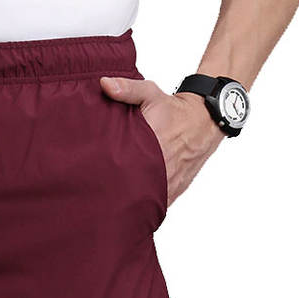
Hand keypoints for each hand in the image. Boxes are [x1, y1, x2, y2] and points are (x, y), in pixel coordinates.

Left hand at [100, 77, 224, 206]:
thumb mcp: (151, 94)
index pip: (125, 170)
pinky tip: (129, 213)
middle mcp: (162, 169)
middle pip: (132, 192)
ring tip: (109, 210)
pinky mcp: (175, 191)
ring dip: (130, 205)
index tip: (93, 183)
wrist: (205, 120)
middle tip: (96, 199)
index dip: (108, 179)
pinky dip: (145, 209)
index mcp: (152, 147)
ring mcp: (169, 183)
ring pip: (145, 204)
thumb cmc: (174, 109)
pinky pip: (157, 207)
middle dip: (115, 196)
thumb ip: (127, 90)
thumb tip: (104, 84)